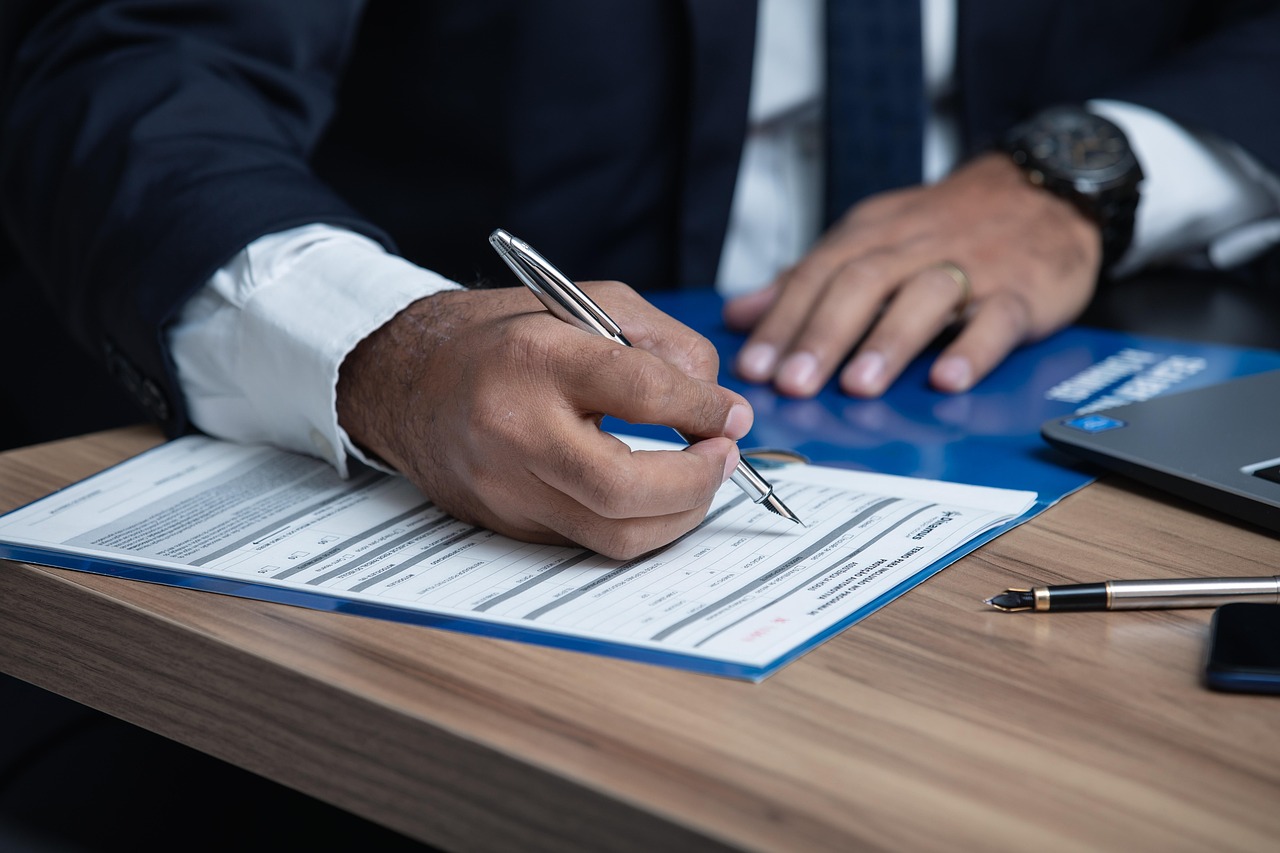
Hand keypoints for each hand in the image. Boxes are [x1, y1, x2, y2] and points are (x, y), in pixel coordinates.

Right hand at [337, 282, 752, 558]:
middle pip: (625, 488)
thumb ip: (660, 343)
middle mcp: (514, 431)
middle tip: (724, 457)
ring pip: (614, 535)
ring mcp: (505, 489)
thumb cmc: (502, 338)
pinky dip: (638, 524)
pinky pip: (592, 542)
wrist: (406, 381)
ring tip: (699, 479)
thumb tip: (717, 404)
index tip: (732, 414)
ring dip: (678, 515)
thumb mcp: (583, 304)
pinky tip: (654, 496)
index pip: (642, 392)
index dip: (703, 409)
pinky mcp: (507, 524)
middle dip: (696, 481)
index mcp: (535, 359)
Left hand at [724, 152, 1100, 397]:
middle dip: (823, 334)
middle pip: (861, 284)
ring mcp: (969, 268)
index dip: (783, 321)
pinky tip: (947, 380)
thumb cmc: (944, 227)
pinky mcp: (1021, 291)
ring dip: (888, 341)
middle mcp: (914, 247)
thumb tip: (740, 314)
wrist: (1043, 189)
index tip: (754, 367)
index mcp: (871, 236)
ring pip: (923, 297)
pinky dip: (972, 349)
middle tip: (794, 383)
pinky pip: (997, 319)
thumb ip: (807, 280)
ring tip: (858, 386)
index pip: (817, 275)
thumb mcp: (870, 239)